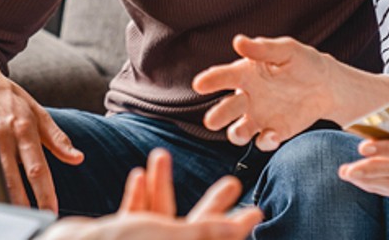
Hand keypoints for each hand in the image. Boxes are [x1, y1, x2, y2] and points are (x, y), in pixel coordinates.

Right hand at [0, 45, 82, 211]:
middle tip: (31, 220)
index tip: (51, 210)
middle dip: (22, 204)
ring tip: (9, 215)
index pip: (37, 168)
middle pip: (12, 178)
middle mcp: (3, 134)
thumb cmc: (8, 98)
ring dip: (0, 198)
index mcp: (25, 128)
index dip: (44, 192)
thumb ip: (57, 138)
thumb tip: (77, 157)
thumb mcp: (37, 112)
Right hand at [42, 149, 262, 239]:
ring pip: (161, 218)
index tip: (255, 210)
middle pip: (193, 230)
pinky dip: (138, 198)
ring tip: (167, 156)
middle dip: (211, 205)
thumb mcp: (171, 236)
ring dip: (165, 188)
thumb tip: (250, 221)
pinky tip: (139, 173)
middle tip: (231, 182)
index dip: (234, 227)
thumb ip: (207, 230)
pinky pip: (132, 220)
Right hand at [193, 35, 335, 150]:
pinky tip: (272, 136)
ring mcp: (258, 117)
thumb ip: (263, 49)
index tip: (199, 84)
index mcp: (246, 74)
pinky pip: (263, 141)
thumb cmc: (303, 62)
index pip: (223, 77)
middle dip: (217, 116)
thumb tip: (238, 41)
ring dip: (235, 134)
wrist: (327, 86)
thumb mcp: (287, 50)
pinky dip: (265, 141)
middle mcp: (247, 97)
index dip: (211, 80)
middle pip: (226, 109)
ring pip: (238, 130)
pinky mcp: (274, 132)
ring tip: (239, 132)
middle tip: (211, 121)